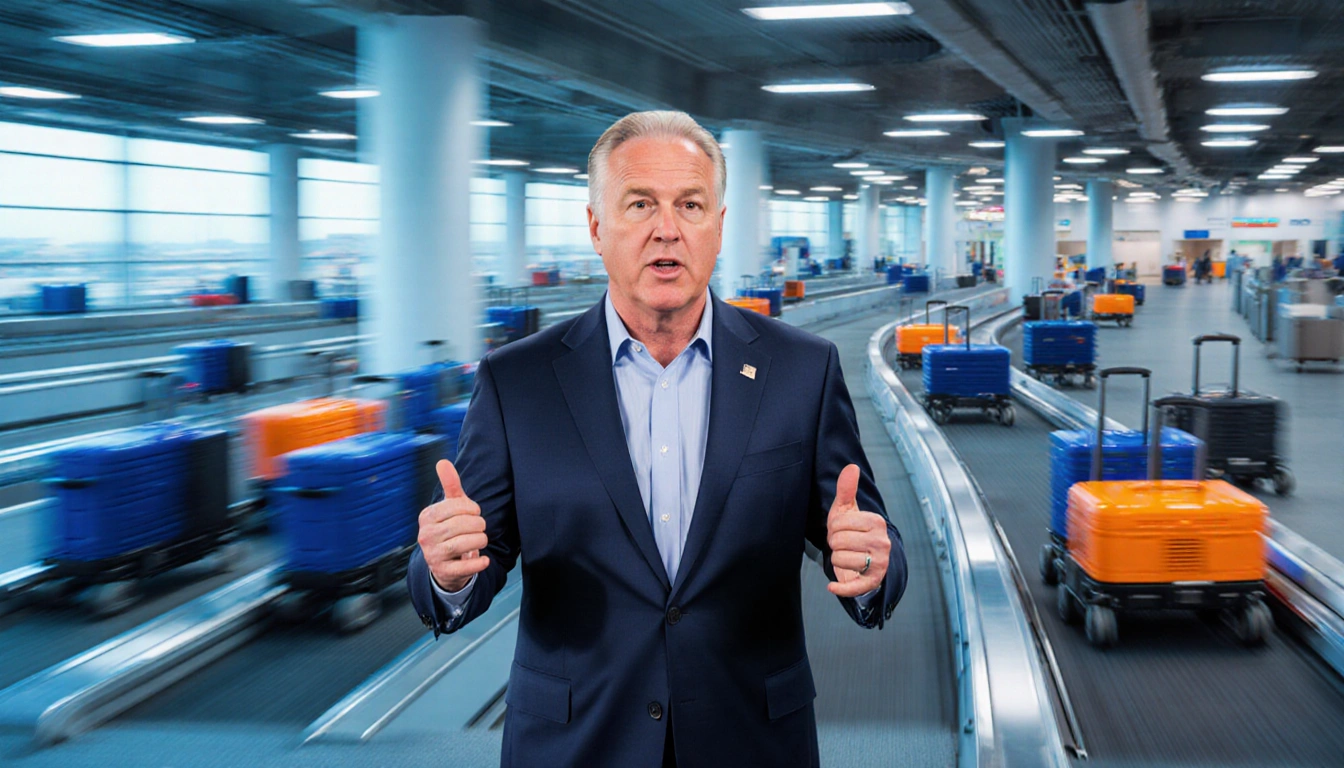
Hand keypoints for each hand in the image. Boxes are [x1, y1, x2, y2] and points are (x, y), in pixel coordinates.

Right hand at [417, 460, 490, 592]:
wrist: (444, 563)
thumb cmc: (450, 529)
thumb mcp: (450, 506)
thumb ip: (450, 485)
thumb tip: (443, 462)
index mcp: (427, 516)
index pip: (457, 506)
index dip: (472, 509)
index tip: (474, 513)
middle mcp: (426, 535)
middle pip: (463, 525)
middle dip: (478, 525)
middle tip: (479, 527)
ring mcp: (433, 555)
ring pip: (465, 543)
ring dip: (480, 540)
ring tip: (480, 540)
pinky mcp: (443, 571)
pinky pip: (465, 566)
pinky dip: (478, 562)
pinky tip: (484, 559)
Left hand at [825, 464, 890, 597]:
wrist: (864, 559)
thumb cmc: (853, 532)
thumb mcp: (847, 510)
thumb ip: (846, 489)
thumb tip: (851, 466)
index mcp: (876, 521)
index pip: (838, 523)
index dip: (833, 529)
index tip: (843, 531)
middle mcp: (882, 542)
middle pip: (837, 542)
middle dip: (835, 544)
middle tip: (845, 545)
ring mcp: (880, 563)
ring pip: (840, 560)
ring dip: (837, 560)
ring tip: (848, 557)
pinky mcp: (874, 581)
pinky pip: (852, 586)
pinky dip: (839, 588)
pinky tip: (832, 586)